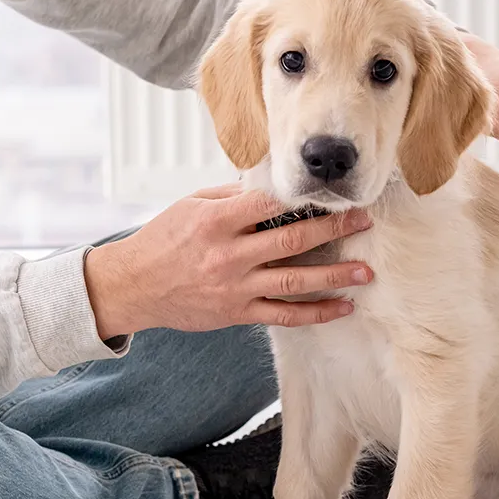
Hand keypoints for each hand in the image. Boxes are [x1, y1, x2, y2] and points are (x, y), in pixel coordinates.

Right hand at [84, 184, 373, 337]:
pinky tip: (341, 307)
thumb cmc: (162, 240)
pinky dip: (315, 313)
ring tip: (365, 271)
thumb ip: (232, 196)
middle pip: (292, 240)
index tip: (333, 192)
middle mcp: (229, 255)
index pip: (270, 203)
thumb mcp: (191, 205)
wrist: (133, 286)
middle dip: (333, 229)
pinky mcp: (237, 313)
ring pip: (294, 281)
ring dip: (334, 276)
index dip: (305, 197)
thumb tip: (271, 183)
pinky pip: (284, 315)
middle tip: (365, 221)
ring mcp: (235, 288)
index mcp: (217, 221)